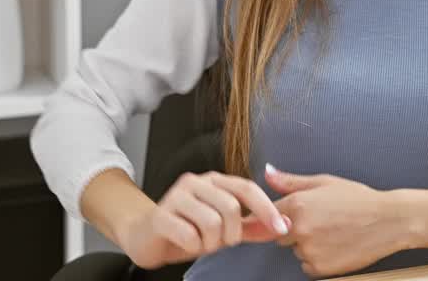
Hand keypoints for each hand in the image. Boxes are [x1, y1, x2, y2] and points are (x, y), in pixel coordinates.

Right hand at [117, 171, 290, 268]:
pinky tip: (186, 243)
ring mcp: (176, 197)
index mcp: (214, 181)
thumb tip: (282, 225)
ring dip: (211, 243)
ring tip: (201, 243)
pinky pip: (189, 235)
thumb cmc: (186, 229)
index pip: (247, 188)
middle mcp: (195, 182)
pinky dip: (193, 246)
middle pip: (231, 207)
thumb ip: (251, 226)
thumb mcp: (223, 229)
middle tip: (220, 242)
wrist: (145, 236)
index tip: (281, 228)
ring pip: (212, 222)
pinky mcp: (160, 215)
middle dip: (231, 234)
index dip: (266, 208)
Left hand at [266, 164, 412, 278]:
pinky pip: (307, 266)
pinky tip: (336, 246)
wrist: (388, 221)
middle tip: (321, 221)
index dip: (279, 215)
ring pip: (296, 251)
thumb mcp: (325, 182)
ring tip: (333, 232)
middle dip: (295, 229)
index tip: (292, 216)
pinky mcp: (319, 268)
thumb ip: (290, 181)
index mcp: (297, 204)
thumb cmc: (359, 199)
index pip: (268, 215)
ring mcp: (309, 250)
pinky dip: (318, 259)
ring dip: (307, 245)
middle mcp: (299, 228)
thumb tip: (268, 174)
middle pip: (280, 235)